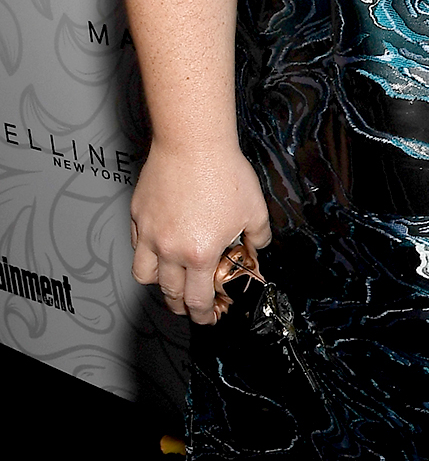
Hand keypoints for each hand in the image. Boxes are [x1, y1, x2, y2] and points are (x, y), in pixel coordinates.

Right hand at [130, 140, 271, 325]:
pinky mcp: (138, 216)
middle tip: (190, 307)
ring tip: (170, 283)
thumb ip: (258, 236)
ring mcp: (150, 234)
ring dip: (158, 284)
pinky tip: (159, 249)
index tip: (208, 318)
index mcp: (200, 253)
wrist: (193, 143)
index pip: (198, 298)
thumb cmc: (223, 172)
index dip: (204, 314)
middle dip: (181, 305)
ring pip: (145, 275)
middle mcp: (170, 249)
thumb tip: (257, 247)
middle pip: (169, 292)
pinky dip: (147, 255)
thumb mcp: (254, 209)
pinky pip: (137, 246)